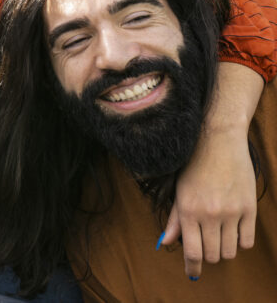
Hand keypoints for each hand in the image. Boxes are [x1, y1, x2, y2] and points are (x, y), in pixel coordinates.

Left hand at [161, 64, 260, 278]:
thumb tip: (165, 242)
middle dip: (209, 255)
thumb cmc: (193, 166)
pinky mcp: (249, 208)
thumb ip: (174, 220)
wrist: (218, 142)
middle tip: (206, 244)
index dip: (192, 267)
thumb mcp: (178, 191)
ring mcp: (231, 212)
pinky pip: (247, 241)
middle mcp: (209, 214)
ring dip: (224, 249)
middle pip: (213, 255)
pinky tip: (234, 231)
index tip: (192, 272)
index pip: (192, 252)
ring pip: (230, 251)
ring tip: (219, 236)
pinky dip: (240, 241)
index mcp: (187, 211)